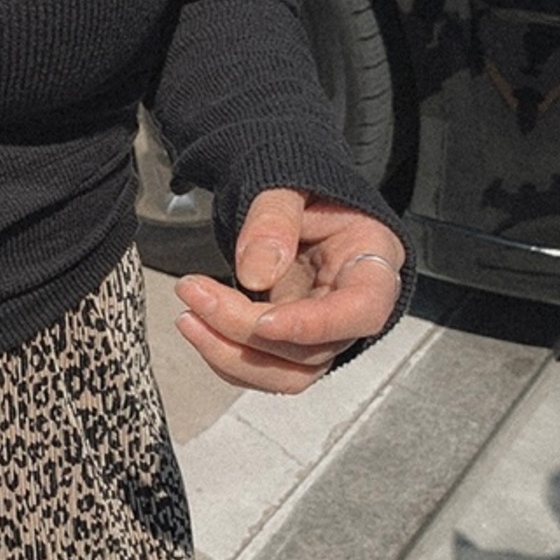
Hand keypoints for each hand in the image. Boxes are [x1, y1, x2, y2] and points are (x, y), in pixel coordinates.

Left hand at [174, 187, 405, 393]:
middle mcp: (353, 310)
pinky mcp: (292, 344)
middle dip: (245, 330)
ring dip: (230, 354)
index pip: (361, 311)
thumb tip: (255, 273)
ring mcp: (323, 334)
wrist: (297, 203)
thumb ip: (275, 219)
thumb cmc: (307, 194)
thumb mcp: (290, 186)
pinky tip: (198, 324)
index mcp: (371, 265)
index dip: (313, 325)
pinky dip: (226, 356)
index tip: (264, 321)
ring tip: (188, 316)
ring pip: (286, 373)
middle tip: (196, 294)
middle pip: (311, 348)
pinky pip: (263, 367)